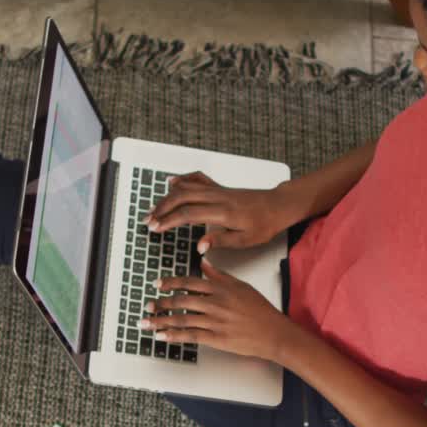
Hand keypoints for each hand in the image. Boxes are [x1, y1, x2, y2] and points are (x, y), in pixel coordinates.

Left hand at [138, 259, 296, 361]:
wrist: (273, 332)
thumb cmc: (260, 310)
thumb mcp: (241, 286)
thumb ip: (220, 275)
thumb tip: (204, 263)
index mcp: (221, 288)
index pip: (190, 282)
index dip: (171, 283)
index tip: (158, 284)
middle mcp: (216, 303)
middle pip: (181, 301)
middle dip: (161, 303)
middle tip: (148, 305)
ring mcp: (215, 321)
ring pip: (182, 319)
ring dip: (161, 321)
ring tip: (147, 322)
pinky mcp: (216, 338)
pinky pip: (190, 336)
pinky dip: (174, 336)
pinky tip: (162, 336)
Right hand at [145, 172, 300, 252]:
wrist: (278, 206)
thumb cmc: (264, 224)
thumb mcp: (245, 240)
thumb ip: (221, 241)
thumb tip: (200, 246)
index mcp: (223, 212)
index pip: (188, 214)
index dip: (169, 220)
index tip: (155, 228)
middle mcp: (218, 197)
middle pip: (182, 197)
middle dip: (162, 208)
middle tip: (148, 220)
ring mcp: (218, 190)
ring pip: (186, 188)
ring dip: (167, 197)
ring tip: (155, 208)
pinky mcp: (220, 188)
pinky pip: (198, 179)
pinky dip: (183, 179)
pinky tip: (172, 182)